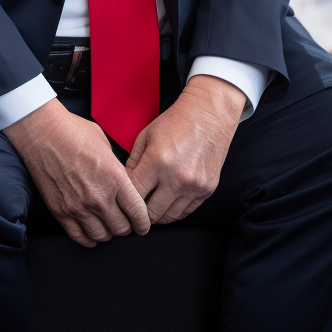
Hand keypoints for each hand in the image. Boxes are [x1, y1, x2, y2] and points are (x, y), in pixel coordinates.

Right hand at [3, 99, 148, 247]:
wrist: (42, 131)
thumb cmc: (74, 131)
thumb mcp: (106, 145)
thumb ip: (116, 168)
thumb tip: (121, 183)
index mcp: (115, 178)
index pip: (138, 213)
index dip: (143, 223)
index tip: (143, 224)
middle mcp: (99, 197)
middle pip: (121, 229)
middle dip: (127, 227)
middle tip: (125, 221)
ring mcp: (78, 207)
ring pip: (102, 236)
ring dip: (107, 232)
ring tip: (107, 224)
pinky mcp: (61, 211)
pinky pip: (79, 237)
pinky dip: (88, 238)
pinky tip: (91, 232)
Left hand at [125, 75, 243, 224]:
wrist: (209, 114)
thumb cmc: (175, 121)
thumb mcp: (146, 135)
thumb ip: (133, 162)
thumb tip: (125, 186)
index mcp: (157, 161)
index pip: (134, 194)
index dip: (125, 198)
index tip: (122, 198)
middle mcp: (177, 177)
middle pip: (150, 213)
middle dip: (139, 212)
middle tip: (135, 208)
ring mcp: (194, 186)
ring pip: (168, 217)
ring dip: (157, 214)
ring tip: (151, 205)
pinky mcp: (207, 190)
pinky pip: (185, 212)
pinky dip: (174, 211)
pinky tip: (167, 202)